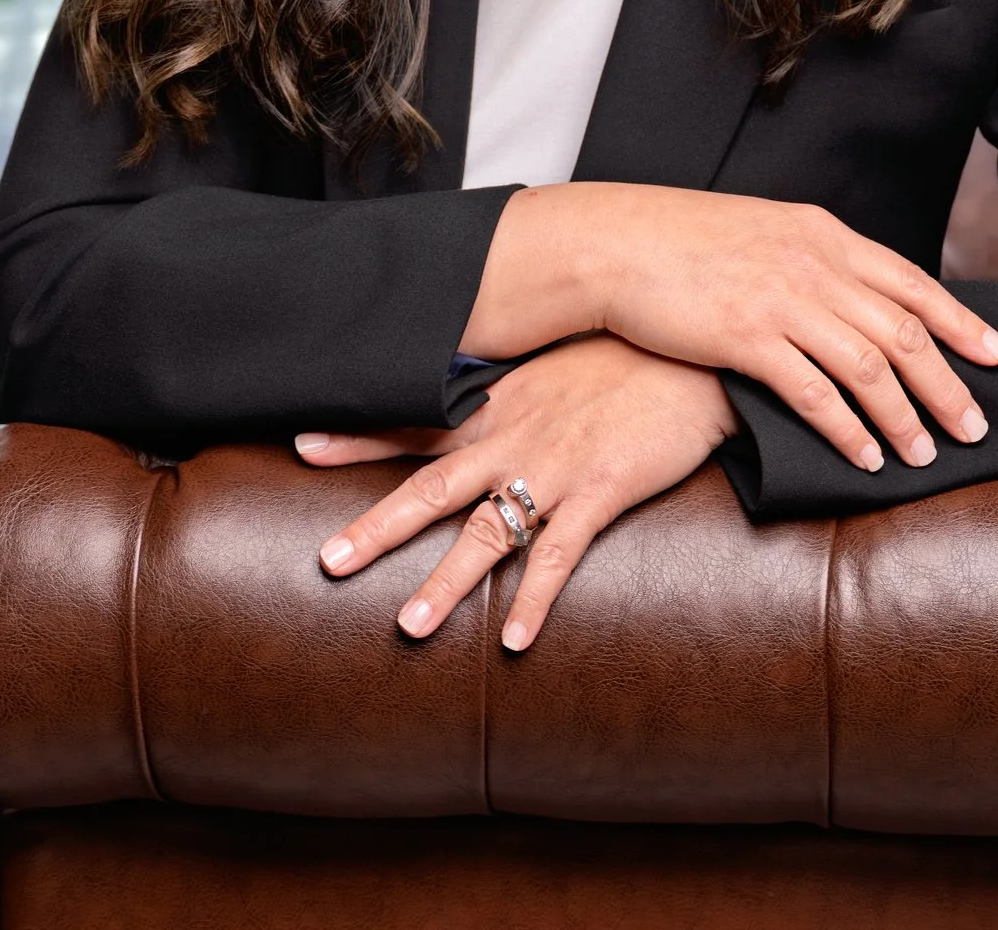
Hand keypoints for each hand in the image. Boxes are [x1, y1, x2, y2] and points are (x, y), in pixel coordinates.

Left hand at [297, 334, 733, 650]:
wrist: (693, 356)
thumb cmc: (626, 358)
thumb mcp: (554, 366)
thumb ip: (510, 392)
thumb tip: (474, 402)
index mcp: (499, 408)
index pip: (415, 424)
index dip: (358, 438)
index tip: (303, 447)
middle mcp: (514, 440)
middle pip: (432, 487)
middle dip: (378, 527)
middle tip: (328, 561)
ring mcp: (555, 469)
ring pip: (487, 532)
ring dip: (445, 582)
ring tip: (409, 627)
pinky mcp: (601, 492)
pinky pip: (560, 555)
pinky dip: (535, 599)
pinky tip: (515, 641)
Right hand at [462, 183, 997, 474]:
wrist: (616, 242)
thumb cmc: (682, 241)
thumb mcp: (764, 232)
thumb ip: (813, 261)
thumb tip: (852, 296)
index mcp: (824, 235)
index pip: (912, 283)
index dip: (962, 322)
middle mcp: (814, 264)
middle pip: (903, 331)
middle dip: (948, 383)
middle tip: (976, 427)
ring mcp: (782, 299)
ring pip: (868, 367)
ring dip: (904, 416)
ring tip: (925, 454)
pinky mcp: (746, 336)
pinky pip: (814, 393)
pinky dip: (847, 430)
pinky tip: (863, 457)